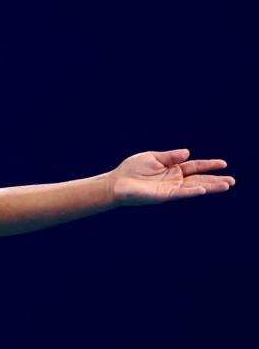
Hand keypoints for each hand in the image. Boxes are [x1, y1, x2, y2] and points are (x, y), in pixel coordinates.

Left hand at [109, 149, 234, 205]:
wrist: (117, 183)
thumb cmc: (132, 169)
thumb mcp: (153, 157)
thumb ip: (171, 156)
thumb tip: (188, 152)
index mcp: (173, 169)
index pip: (195, 166)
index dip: (208, 165)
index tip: (223, 163)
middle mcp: (174, 179)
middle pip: (199, 179)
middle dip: (215, 180)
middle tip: (232, 180)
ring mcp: (171, 188)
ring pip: (194, 187)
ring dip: (210, 187)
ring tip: (226, 185)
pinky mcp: (164, 195)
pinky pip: (181, 193)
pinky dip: (192, 191)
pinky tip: (203, 190)